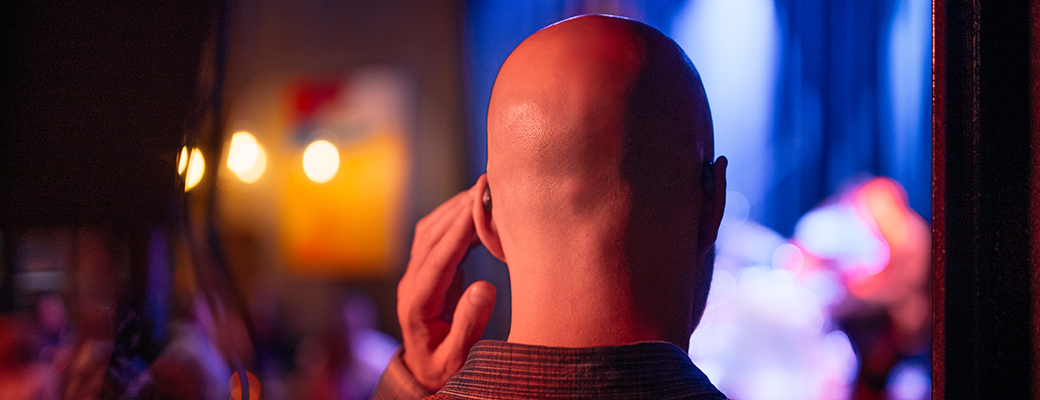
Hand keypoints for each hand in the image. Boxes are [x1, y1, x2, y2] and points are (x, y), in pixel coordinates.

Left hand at [397, 183, 496, 391]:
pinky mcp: (424, 272)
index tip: (479, 206)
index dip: (459, 231)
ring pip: (430, 231)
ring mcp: (414, 276)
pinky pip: (435, 237)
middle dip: (459, 209)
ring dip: (455, 208)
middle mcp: (410, 286)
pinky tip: (477, 212)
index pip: (437, 260)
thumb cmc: (444, 369)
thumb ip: (468, 325)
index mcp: (416, 307)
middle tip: (487, 187)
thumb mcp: (457, 358)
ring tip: (484, 192)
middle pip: (431, 237)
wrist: (425, 374)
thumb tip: (485, 287)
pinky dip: (455, 218)